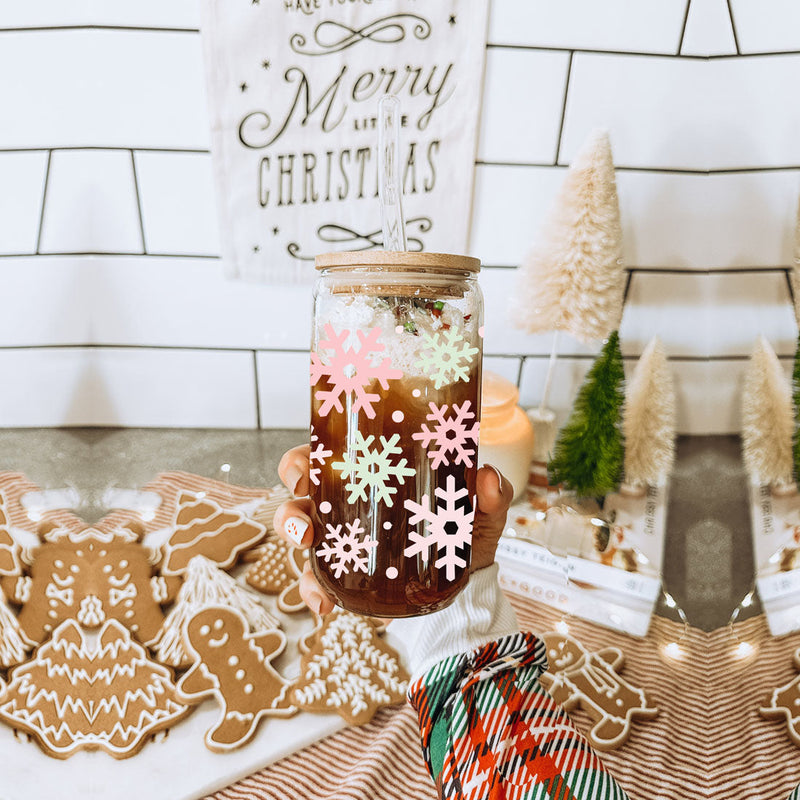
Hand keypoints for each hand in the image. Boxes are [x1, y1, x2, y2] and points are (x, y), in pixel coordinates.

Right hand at [274, 445, 513, 615]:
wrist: (467, 585)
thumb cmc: (465, 533)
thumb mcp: (482, 511)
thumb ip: (491, 493)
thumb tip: (487, 477)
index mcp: (373, 478)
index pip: (330, 458)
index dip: (307, 457)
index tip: (307, 466)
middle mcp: (349, 506)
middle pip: (301, 494)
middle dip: (290, 500)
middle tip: (303, 511)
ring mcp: (343, 542)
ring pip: (299, 534)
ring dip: (292, 536)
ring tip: (305, 546)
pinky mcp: (346, 578)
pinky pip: (316, 583)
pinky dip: (313, 592)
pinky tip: (324, 604)